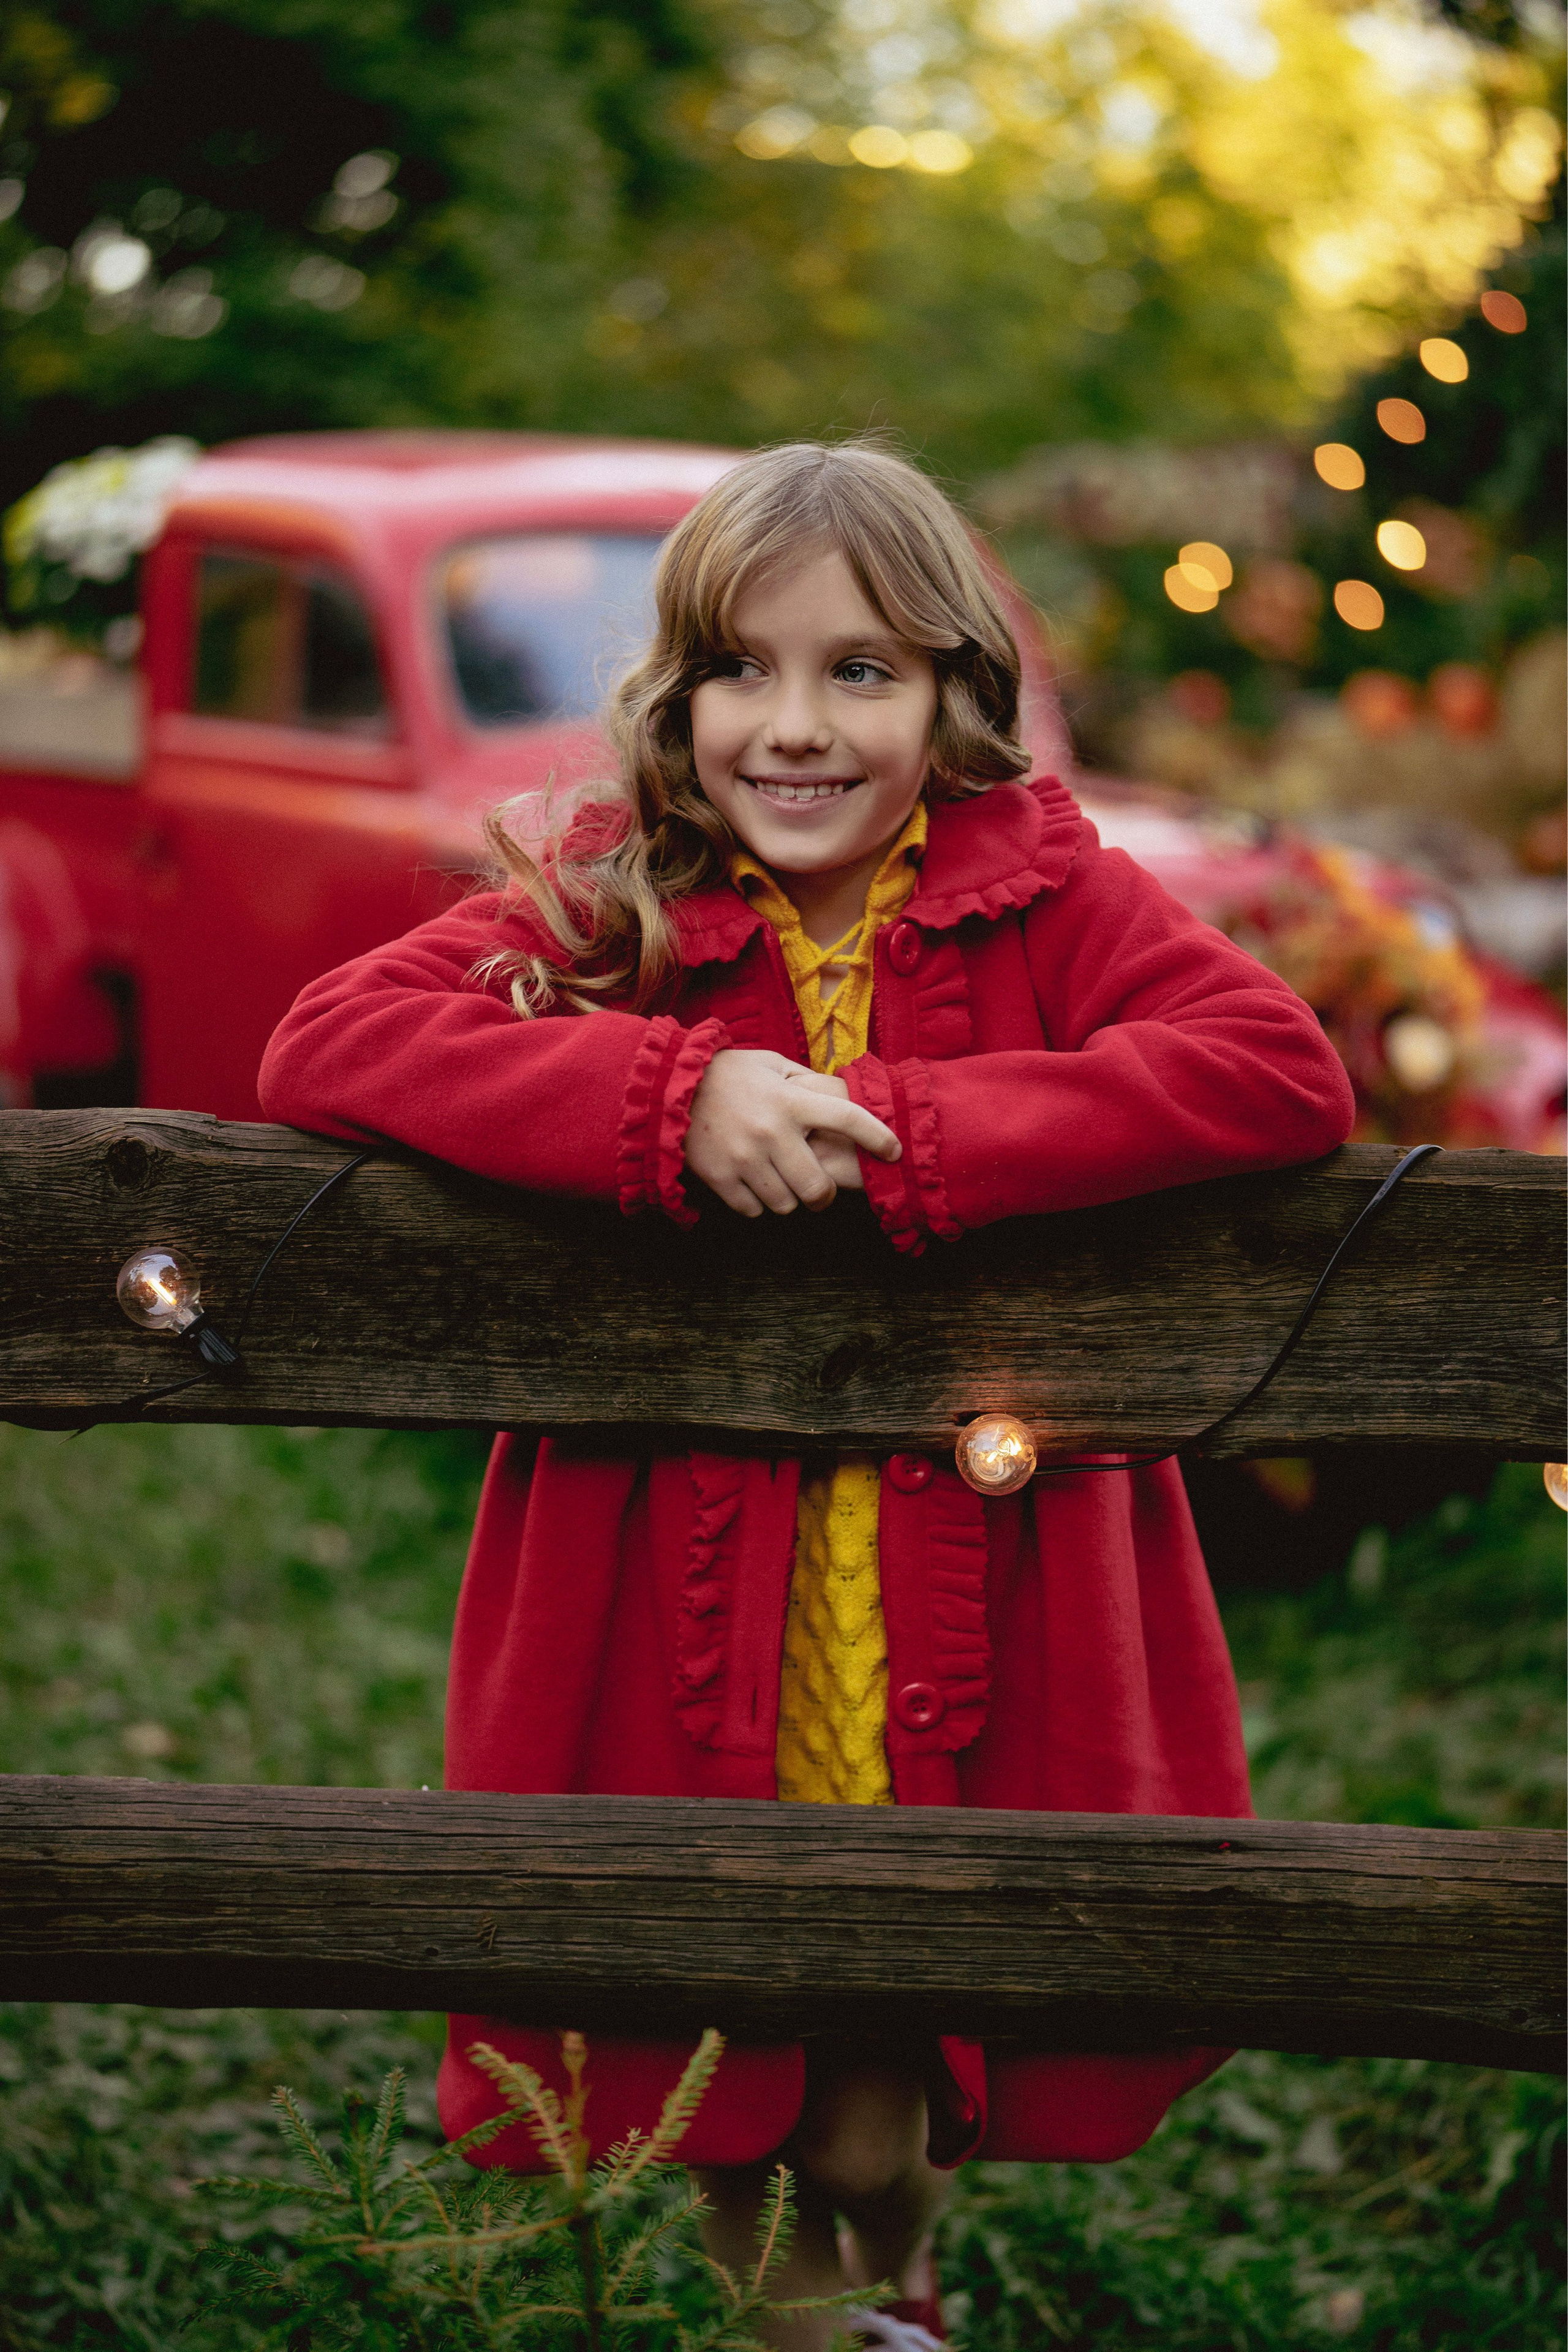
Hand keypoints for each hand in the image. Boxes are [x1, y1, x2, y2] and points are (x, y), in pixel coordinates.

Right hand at [685, 1050, 900, 1217]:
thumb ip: (805, 1081)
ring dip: (789, 1199)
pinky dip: (757, 1203)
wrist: (667, 1086)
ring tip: (778, 1181)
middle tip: (818, 1190)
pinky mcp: (720, 1178)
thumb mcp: (770, 1064)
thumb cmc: (726, 1074)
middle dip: (824, 1195)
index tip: (893, 1151)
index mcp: (790, 1100)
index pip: (848, 1118)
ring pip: (787, 1204)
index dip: (877, 1137)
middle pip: (818, 1188)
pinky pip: (754, 1210)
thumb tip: (840, 1093)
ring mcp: (745, 1158)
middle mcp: (772, 1132)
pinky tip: (750, 1183)